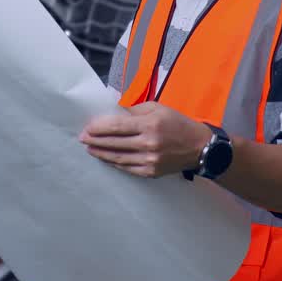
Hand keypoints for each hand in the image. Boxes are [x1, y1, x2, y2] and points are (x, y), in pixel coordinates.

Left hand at [79, 102, 212, 177]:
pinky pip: (127, 167)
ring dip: (101, 153)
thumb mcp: (159, 108)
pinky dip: (114, 163)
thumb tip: (116, 113)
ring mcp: (149, 160)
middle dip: (95, 140)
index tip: (87, 127)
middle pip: (114, 143)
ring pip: (118, 157)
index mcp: (150, 124)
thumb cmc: (177, 123)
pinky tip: (106, 158)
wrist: (199, 147)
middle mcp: (148, 143)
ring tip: (89, 149)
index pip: (117, 126)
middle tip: (82, 138)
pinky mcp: (151, 172)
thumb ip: (136, 110)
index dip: (99, 127)